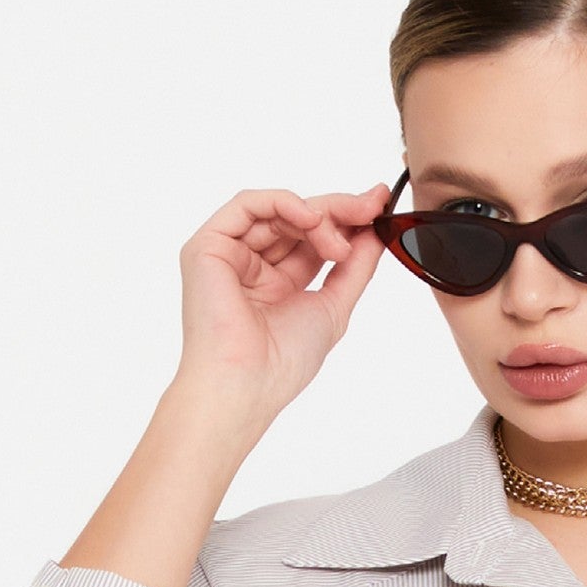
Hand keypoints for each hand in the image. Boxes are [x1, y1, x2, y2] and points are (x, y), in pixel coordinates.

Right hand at [172, 179, 393, 432]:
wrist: (246, 383)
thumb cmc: (281, 362)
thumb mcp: (334, 306)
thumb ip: (356, 267)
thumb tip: (376, 232)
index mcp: (278, 283)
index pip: (313, 238)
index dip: (347, 221)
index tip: (379, 207)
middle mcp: (252, 266)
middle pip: (298, 219)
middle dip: (339, 211)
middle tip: (370, 209)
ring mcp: (229, 253)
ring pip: (277, 210)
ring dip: (317, 216)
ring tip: (337, 244)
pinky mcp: (208, 245)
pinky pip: (247, 205)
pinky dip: (283, 203)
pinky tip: (311, 220)